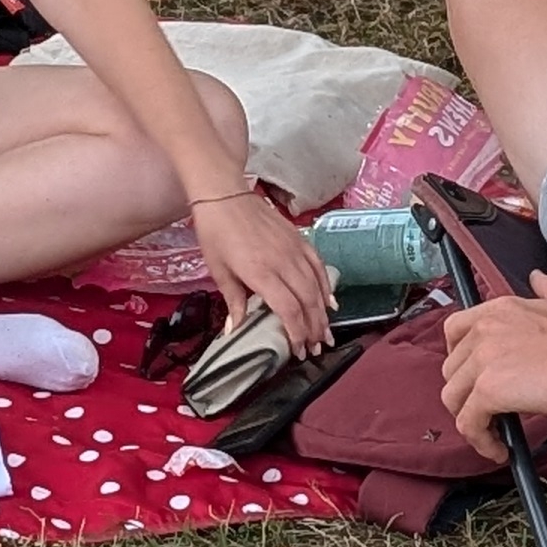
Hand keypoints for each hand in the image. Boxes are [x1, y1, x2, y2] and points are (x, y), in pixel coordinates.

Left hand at [190, 189, 332, 355]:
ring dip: (323, 313)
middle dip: (314, 328)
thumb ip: (233, 301)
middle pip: (308, 301)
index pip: (288, 310)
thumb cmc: (216, 233)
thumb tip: (235, 330)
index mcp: (260, 273)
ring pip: (317, 286)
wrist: (224, 195)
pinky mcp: (299, 239)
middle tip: (316, 348)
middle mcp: (282, 262)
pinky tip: (330, 301)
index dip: (297, 333)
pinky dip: (327, 285)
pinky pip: (319, 266)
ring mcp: (294, 249)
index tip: (298, 350)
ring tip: (326, 333)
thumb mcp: (218, 271)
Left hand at [439, 273, 546, 455]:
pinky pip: (469, 423)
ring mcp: (483, 360)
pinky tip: (498, 450)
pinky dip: (479, 440)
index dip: (459, 359)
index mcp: (497, 309)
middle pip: (451, 370)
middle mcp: (482, 330)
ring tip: (493, 434)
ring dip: (470, 419)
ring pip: (453, 398)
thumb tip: (539, 279)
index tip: (475, 377)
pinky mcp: (489, 390)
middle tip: (490, 410)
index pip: (453, 331)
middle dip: (466, 393)